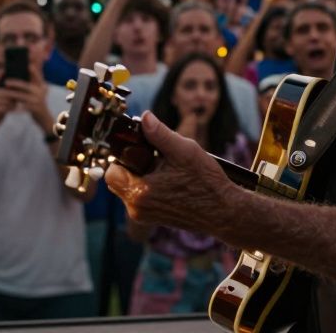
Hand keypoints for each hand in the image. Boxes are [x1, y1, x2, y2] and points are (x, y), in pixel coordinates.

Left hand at [0, 62, 49, 130]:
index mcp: (42, 86)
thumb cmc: (38, 102)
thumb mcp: (39, 92)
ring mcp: (37, 101)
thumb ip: (34, 83)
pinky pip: (20, 106)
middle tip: (5, 81)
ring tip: (1, 93)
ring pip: (20, 96)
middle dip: (14, 83)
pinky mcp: (34, 109)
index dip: (33, 71)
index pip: (37, 76)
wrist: (44, 118)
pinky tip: (5, 105)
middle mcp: (41, 92)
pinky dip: (12, 106)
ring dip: (10, 94)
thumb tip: (26, 71)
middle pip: (25, 86)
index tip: (27, 65)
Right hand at [0, 68, 13, 127]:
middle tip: (19, 89)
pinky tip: (15, 108)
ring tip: (18, 100)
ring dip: (11, 100)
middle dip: (10, 90)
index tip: (3, 68)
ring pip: (2, 100)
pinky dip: (9, 108)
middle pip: (0, 91)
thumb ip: (7, 94)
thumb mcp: (2, 101)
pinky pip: (1, 108)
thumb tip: (17, 85)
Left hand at [105, 111, 234, 237]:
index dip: (121, 157)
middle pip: (118, 180)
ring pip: (128, 188)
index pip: (111, 171)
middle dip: (131, 165)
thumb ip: (159, 134)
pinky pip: (139, 197)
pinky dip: (148, 186)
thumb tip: (144, 117)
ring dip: (140, 175)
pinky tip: (168, 179)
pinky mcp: (152, 218)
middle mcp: (137, 209)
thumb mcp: (184, 151)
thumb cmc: (207, 183)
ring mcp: (144, 216)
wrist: (224, 212)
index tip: (138, 148)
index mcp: (140, 193)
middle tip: (154, 157)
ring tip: (165, 168)